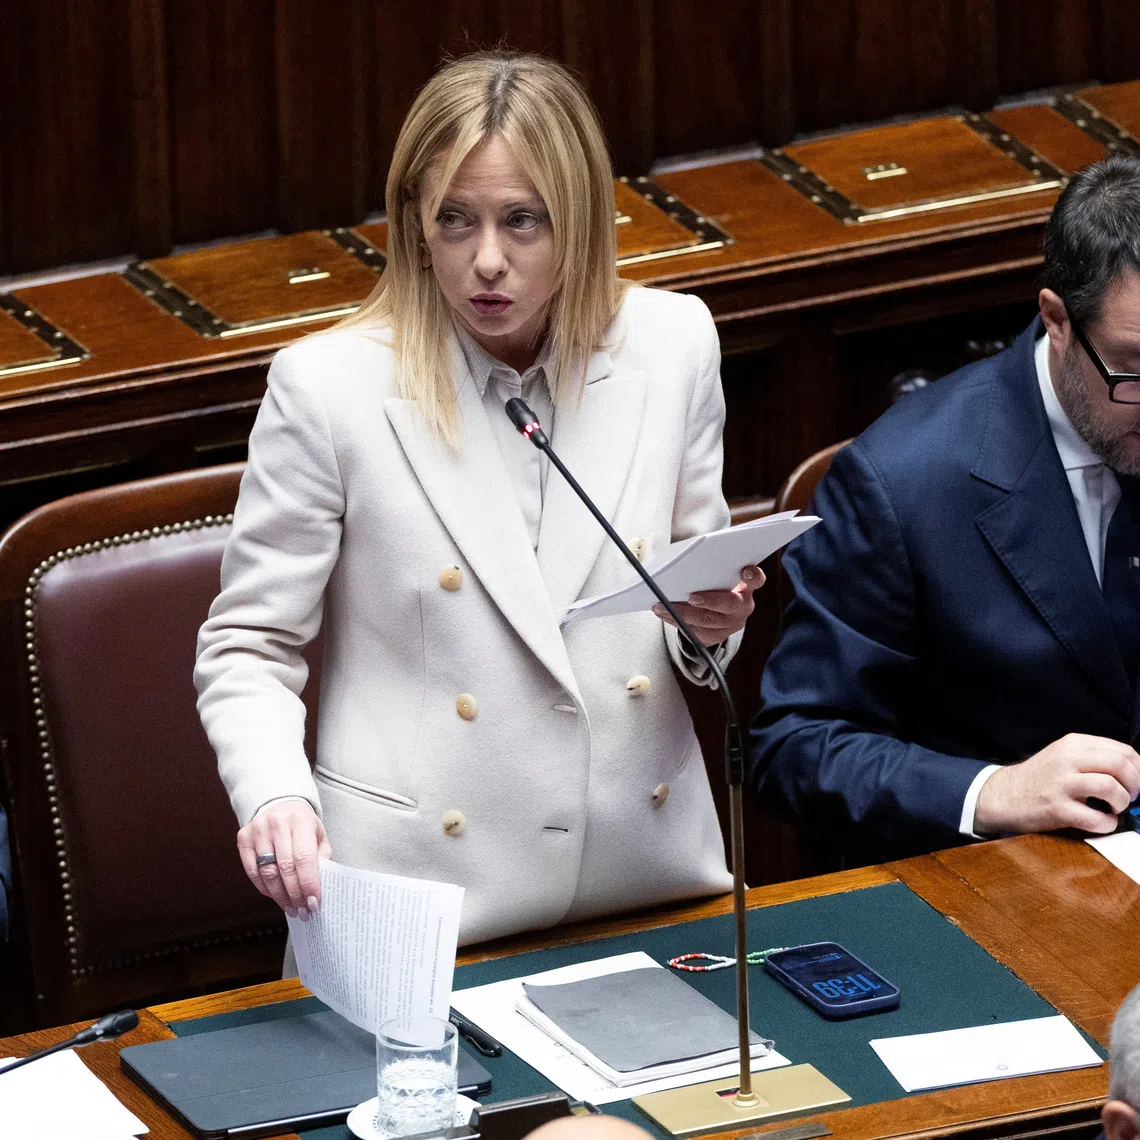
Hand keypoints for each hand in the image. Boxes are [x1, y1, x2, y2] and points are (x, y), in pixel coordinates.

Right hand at [237, 800, 330, 919]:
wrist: (280, 806)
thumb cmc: (303, 825)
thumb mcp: (319, 835)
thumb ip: (321, 857)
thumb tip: (319, 887)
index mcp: (300, 820)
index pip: (304, 857)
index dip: (308, 883)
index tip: (313, 903)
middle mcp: (277, 822)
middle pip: (285, 867)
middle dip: (295, 894)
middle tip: (303, 911)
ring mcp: (257, 830)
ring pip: (268, 872)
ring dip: (280, 896)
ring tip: (291, 908)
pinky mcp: (243, 838)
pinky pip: (253, 872)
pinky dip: (265, 888)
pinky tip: (276, 896)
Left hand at [652, 564, 764, 645]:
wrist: (715, 609)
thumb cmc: (714, 582)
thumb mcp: (717, 574)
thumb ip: (711, 566)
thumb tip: (684, 559)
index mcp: (746, 587)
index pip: (756, 580)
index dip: (753, 575)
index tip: (744, 571)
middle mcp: (743, 606)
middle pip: (729, 604)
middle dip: (710, 601)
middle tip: (691, 597)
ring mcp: (730, 623)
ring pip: (708, 621)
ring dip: (682, 613)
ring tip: (661, 605)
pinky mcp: (716, 636)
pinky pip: (695, 631)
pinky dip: (676, 621)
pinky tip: (663, 613)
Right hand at [974, 733, 1139, 835]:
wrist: (1002, 796)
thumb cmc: (1038, 779)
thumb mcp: (1062, 755)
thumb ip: (1093, 757)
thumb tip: (1134, 771)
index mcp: (1072, 744)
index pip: (1123, 750)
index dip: (1139, 769)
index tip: (1135, 783)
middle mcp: (1066, 760)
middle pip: (1120, 764)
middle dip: (1135, 785)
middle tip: (1129, 797)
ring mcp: (1061, 784)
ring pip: (1110, 787)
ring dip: (1122, 802)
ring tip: (1113, 808)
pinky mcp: (1057, 809)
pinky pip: (1097, 818)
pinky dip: (1107, 823)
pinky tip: (1100, 822)